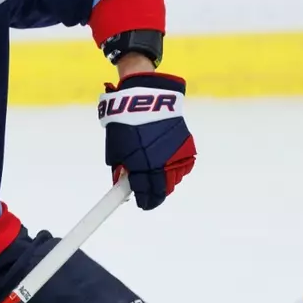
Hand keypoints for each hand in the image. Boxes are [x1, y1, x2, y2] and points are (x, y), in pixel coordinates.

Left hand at [99, 72, 194, 210]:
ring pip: (175, 179)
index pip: (147, 194)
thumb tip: (121, 184)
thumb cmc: (126, 124)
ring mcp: (176, 155)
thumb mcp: (116, 149)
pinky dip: (177, 167)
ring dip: (166, 180)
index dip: (145, 202)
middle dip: (155, 193)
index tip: (142, 203)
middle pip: (163, 190)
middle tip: (149, 191)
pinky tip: (168, 160)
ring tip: (157, 171)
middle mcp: (162, 164)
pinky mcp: (186, 145)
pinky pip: (184, 165)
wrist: (147, 98)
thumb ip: (121, 170)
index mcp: (143, 166)